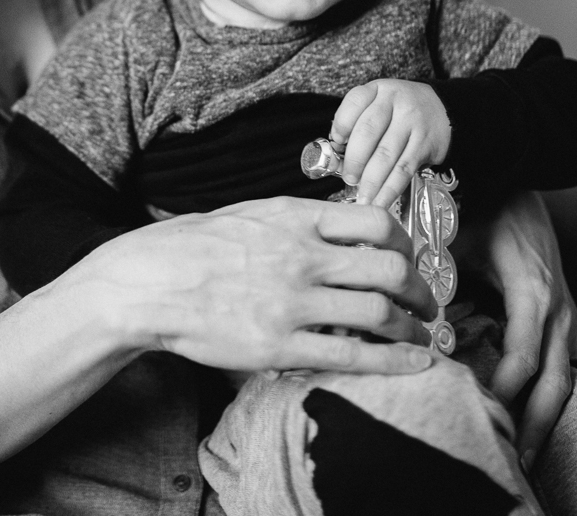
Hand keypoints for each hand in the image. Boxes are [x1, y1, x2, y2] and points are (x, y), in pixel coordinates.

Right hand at [73, 196, 437, 374]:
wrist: (149, 283)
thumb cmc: (194, 246)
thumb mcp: (250, 212)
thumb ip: (298, 220)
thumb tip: (340, 224)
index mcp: (295, 218)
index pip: (377, 222)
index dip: (407, 244)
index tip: (411, 259)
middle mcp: (301, 256)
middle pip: (390, 268)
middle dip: (421, 290)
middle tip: (427, 303)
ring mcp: (291, 302)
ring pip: (379, 313)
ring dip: (412, 328)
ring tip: (421, 336)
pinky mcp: (279, 345)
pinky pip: (352, 355)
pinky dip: (393, 360)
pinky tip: (414, 363)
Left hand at [331, 79, 451, 207]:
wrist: (443, 109)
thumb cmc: (402, 110)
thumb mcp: (379, 102)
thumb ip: (358, 121)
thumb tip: (339, 154)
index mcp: (378, 91)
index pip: (355, 103)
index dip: (341, 126)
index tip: (336, 144)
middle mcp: (396, 104)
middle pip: (368, 132)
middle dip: (354, 160)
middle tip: (348, 178)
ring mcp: (412, 123)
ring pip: (386, 155)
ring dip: (370, 181)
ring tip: (362, 197)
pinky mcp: (424, 144)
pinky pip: (404, 170)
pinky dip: (390, 189)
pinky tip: (381, 201)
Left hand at [462, 191, 576, 467]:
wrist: (519, 188)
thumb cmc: (483, 213)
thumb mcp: (456, 242)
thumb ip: (439, 276)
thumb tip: (419, 315)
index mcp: (532, 295)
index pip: (522, 357)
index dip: (504, 387)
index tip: (482, 409)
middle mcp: (560, 313)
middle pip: (553, 381)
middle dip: (535, 423)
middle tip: (517, 461)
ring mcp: (573, 320)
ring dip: (566, 421)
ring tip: (552, 460)